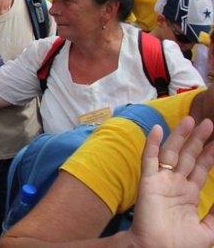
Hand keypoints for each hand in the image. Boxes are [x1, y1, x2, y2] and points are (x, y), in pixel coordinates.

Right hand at [127, 116, 213, 247]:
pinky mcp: (148, 181)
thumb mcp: (209, 229)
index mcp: (188, 194)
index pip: (202, 168)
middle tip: (210, 123)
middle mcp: (175, 184)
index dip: (211, 153)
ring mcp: (161, 181)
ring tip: (192, 120)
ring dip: (180, 136)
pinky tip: (157, 129)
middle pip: (189, 156)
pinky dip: (151, 143)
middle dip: (199, 140)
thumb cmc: (181, 245)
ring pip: (171, 153)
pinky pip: (149, 159)